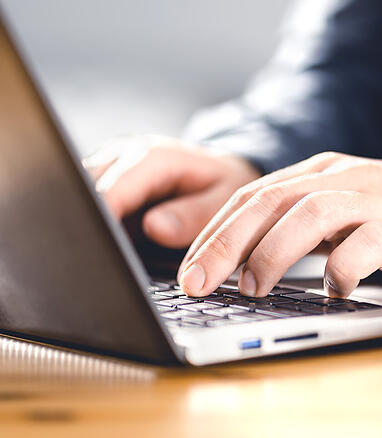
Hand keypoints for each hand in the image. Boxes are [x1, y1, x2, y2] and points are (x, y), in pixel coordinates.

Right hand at [84, 135, 260, 247]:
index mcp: (153, 157)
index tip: (99, 244)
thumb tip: (155, 228)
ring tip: (104, 255)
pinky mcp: (103, 186)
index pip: (113, 186)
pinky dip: (92, 225)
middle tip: (102, 257)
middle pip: (85, 187)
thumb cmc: (223, 184)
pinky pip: (86, 204)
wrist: (220, 171)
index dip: (102, 215)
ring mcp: (109, 170)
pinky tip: (104, 248)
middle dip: (89, 220)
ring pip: (79, 195)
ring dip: (87, 222)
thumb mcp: (224, 198)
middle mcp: (124, 157)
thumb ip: (194, 215)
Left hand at [178, 152, 381, 297]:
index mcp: (324, 172)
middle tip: (195, 282)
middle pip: (268, 201)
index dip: (213, 231)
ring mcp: (374, 198)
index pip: (254, 195)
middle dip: (223, 243)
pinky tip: (332, 292)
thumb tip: (247, 262)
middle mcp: (343, 178)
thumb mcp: (351, 213)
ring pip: (306, 215)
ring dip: (270, 254)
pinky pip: (359, 247)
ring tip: (251, 288)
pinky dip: (337, 272)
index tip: (188, 269)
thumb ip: (307, 225)